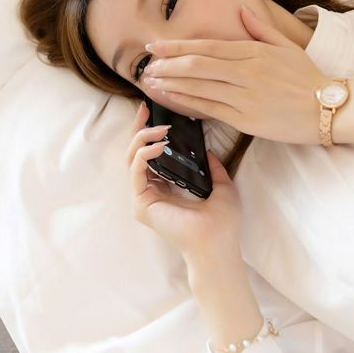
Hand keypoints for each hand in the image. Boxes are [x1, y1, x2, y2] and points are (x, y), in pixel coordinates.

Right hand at [126, 102, 242, 262]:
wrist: (218, 243)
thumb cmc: (222, 222)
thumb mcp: (222, 187)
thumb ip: (213, 169)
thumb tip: (209, 151)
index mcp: (167, 187)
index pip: (152, 154)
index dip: (150, 133)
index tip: (154, 112)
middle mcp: (152, 191)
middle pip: (136, 152)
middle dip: (139, 128)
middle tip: (146, 109)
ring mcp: (144, 197)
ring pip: (131, 159)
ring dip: (142, 138)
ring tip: (161, 129)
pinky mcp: (141, 203)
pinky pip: (136, 171)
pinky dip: (145, 154)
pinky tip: (160, 145)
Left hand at [142, 6, 327, 143]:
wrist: (329, 109)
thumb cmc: (308, 78)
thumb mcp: (287, 46)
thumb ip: (260, 29)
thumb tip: (241, 10)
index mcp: (254, 51)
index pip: (207, 45)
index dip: (177, 46)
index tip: (155, 46)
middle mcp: (246, 71)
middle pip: (197, 64)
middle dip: (168, 64)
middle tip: (146, 64)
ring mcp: (244, 95)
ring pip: (199, 86)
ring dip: (171, 82)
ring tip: (151, 81)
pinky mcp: (245, 118)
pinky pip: (210, 108)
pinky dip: (187, 101)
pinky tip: (171, 97)